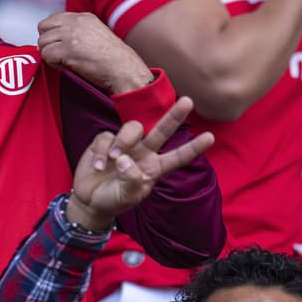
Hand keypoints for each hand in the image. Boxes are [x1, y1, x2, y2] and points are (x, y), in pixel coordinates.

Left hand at [37, 12, 151, 93]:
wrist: (124, 69)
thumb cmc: (113, 59)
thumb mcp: (95, 35)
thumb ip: (76, 32)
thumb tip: (55, 40)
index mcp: (84, 17)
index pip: (53, 18)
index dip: (52, 33)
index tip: (60, 45)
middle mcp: (76, 22)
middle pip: (43, 27)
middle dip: (47, 42)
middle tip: (59, 54)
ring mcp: (71, 35)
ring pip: (42, 42)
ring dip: (50, 55)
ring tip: (66, 62)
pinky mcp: (68, 50)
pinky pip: (46, 55)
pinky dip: (53, 64)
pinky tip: (68, 66)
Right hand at [67, 97, 214, 229]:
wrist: (90, 200)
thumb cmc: (114, 199)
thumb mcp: (128, 196)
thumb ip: (131, 180)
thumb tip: (124, 159)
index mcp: (155, 168)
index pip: (178, 157)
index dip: (193, 148)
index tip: (210, 137)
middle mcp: (143, 153)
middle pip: (161, 131)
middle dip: (174, 116)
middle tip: (188, 102)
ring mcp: (125, 146)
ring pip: (132, 128)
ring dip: (124, 141)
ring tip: (115, 159)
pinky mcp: (105, 142)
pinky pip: (106, 138)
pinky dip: (102, 152)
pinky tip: (99, 167)